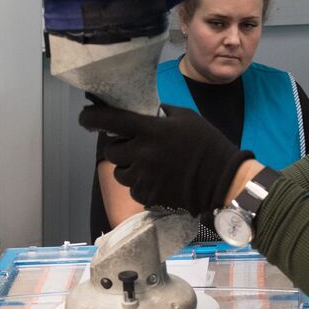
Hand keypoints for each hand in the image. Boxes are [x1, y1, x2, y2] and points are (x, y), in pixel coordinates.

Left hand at [80, 102, 253, 215]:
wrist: (224, 180)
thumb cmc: (208, 146)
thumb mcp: (187, 118)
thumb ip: (162, 113)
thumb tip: (147, 111)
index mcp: (150, 130)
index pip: (109, 121)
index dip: (91, 118)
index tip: (84, 118)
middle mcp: (142, 154)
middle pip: (111, 151)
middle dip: (119, 148)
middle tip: (134, 147)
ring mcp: (144, 178)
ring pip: (120, 173)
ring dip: (128, 168)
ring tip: (150, 166)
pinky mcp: (148, 197)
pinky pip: (133, 190)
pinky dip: (141, 185)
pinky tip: (159, 180)